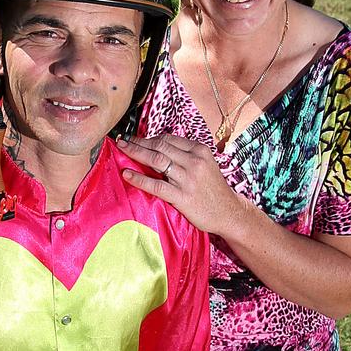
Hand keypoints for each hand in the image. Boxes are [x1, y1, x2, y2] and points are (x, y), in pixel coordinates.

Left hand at [117, 134, 237, 235]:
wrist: (228, 212)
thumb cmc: (214, 189)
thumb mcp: (206, 165)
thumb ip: (187, 156)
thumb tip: (161, 148)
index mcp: (199, 151)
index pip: (169, 139)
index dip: (149, 137)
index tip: (136, 138)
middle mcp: (194, 162)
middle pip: (160, 147)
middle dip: (138, 142)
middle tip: (123, 140)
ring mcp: (188, 179)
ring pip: (156, 161)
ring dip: (136, 153)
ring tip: (121, 149)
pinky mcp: (182, 196)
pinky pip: (156, 185)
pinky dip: (139, 178)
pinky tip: (127, 174)